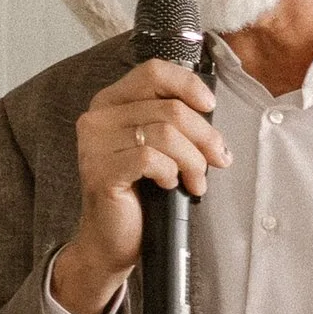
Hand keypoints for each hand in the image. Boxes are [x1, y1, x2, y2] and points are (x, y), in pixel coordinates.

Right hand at [52, 55, 230, 313]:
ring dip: (192, 160)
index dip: (188, 85)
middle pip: (168, 108)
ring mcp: (95, 145)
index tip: (210, 107)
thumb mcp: (159, 148)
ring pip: (165, 134)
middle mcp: (97, 118)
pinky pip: (150, 159)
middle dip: (204, 136)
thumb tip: (209, 112)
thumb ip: (173, 122)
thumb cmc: (139, 197)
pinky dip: (170, 173)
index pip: (153, 71)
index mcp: (111, 103)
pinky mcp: (100, 171)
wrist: (111, 242)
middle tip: (217, 159)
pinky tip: (170, 186)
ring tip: (196, 181)